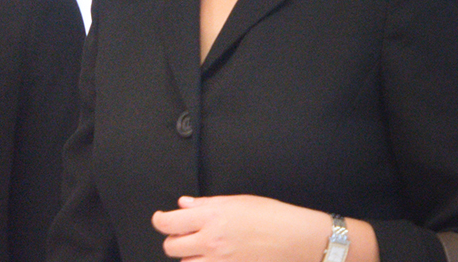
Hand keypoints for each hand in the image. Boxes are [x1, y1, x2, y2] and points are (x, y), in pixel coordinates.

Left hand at [150, 195, 330, 261]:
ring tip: (203, 248)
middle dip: (173, 241)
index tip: (161, 220)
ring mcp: (220, 261)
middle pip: (171, 247)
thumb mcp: (237, 202)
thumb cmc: (273, 217)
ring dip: (190, 256)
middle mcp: (211, 241)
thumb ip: (206, 204)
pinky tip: (214, 257)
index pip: (168, 224)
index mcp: (211, 218)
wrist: (298, 239)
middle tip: (184, 235)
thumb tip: (184, 204)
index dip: (160, 221)